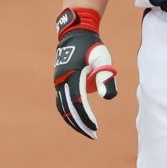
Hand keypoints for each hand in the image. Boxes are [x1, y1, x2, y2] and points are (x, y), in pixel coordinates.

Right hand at [53, 7, 117, 138]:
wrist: (76, 33)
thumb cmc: (91, 45)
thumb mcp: (102, 58)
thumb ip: (105, 76)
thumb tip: (108, 97)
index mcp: (71, 76)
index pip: (78, 104)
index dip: (86, 118)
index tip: (95, 128)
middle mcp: (61, 81)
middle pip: (68, 109)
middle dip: (80, 123)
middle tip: (92, 134)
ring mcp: (58, 81)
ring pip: (63, 107)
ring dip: (73, 119)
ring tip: (86, 129)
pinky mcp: (59, 80)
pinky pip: (62, 100)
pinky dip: (69, 110)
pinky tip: (79, 116)